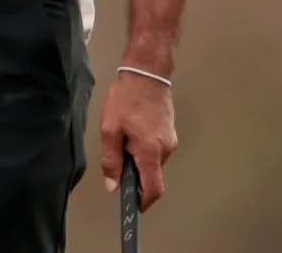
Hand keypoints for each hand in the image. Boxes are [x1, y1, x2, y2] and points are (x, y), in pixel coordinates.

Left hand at [100, 69, 176, 209]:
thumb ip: (111, 159)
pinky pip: (156, 149)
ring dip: (138, 158)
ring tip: (122, 137)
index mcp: (151, 152)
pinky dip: (144, 149)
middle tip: (117, 158)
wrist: (147, 75)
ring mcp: (170, 140)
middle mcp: (165, 150)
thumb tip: (113, 184)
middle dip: (135, 174)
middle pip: (152, 174)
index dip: (143, 201)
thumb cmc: (126, 100)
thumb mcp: (111, 129)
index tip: (132, 205)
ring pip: (153, 161)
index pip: (153, 188)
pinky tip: (131, 131)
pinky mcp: (169, 132)